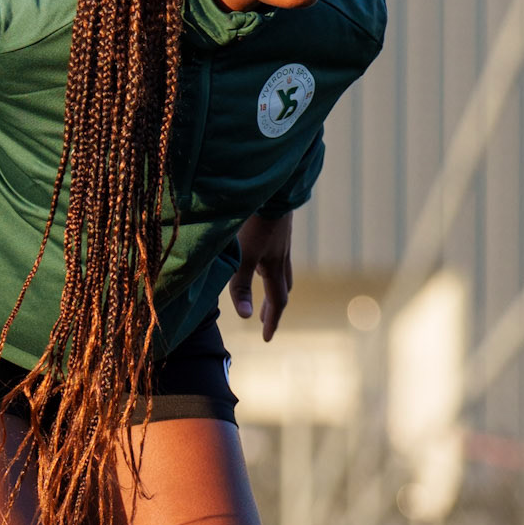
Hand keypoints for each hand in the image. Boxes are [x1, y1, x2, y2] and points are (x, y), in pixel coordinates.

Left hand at [229, 212, 292, 341]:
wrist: (273, 186)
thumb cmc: (255, 222)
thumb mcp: (243, 256)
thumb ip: (240, 286)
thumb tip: (245, 317)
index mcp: (274, 266)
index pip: (277, 301)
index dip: (272, 322)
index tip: (266, 339)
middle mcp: (281, 256)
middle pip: (283, 287)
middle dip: (275, 307)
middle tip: (266, 320)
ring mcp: (281, 240)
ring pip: (281, 269)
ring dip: (274, 285)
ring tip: (264, 292)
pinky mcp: (277, 226)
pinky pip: (277, 253)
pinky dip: (270, 265)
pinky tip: (261, 256)